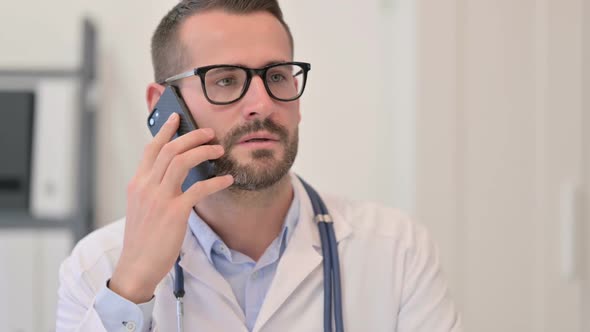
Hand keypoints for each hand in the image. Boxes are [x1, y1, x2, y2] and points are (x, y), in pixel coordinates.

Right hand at [109, 113, 232, 302]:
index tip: (176, 117)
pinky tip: (227, 180)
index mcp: (137, 184)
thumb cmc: (142, 239)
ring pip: (182, 160)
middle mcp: (146, 186)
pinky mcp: (175, 212)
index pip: (151, 149)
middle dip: (192, 136)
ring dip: (204, 151)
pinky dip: (216, 181)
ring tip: (219, 150)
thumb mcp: (141, 208)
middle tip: (210, 133)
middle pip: (170, 149)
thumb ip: (153, 189)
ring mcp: (159, 198)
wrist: (136, 266)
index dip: (165, 130)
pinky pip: (199, 188)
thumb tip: (172, 175)